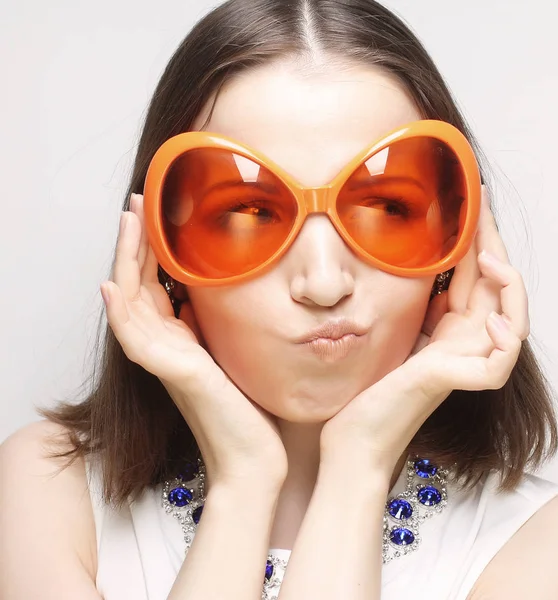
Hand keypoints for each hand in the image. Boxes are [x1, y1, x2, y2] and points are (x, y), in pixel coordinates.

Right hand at [100, 193, 286, 488]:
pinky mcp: (175, 374)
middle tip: (136, 205)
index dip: (152, 250)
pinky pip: (136, 339)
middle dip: (136, 244)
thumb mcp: (234, 353)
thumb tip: (210, 296)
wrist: (254, 459)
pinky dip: (121, 313)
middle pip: (138, 286)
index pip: (157, 285)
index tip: (156, 214)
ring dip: (126, 262)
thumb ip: (214, 327)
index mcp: (181, 339)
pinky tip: (113, 285)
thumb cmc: (248, 409)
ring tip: (127, 224)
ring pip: (131, 304)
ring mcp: (166, 361)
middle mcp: (167, 347)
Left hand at [321, 186, 529, 476]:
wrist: (353, 435)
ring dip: (508, 286)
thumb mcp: (394, 327)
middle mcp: (463, 344)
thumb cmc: (368, 386)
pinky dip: (504, 341)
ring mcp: (463, 364)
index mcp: (450, 329)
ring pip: (512, 322)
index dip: (477, 238)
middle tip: (481, 204)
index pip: (474, 276)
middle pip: (496, 289)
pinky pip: (498, 364)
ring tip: (488, 256)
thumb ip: (415, 301)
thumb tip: (417, 258)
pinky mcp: (454, 385)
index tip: (471, 200)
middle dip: (492, 243)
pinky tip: (490, 320)